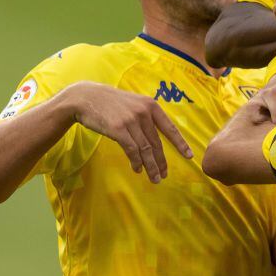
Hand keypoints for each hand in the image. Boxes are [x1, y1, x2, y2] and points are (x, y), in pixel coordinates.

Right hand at [62, 81, 192, 182]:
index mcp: (151, 106)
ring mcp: (131, 121)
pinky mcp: (118, 129)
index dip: (180, 143)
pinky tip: (138, 169)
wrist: (86, 97)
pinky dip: (136, 162)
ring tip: (154, 178)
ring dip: (151, 166)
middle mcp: (144, 113)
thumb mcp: (134, 103)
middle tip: (164, 175)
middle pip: (157, 143)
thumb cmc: (111, 103)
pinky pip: (132, 150)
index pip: (170, 128)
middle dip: (162, 161)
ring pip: (146, 149)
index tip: (189, 156)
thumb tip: (156, 139)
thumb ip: (146, 117)